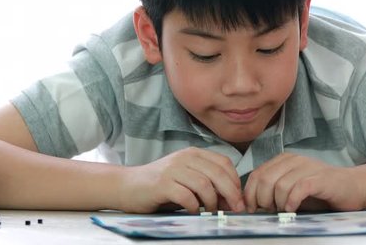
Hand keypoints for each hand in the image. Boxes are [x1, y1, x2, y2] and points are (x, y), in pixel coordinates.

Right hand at [118, 147, 244, 213]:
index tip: (238, 199)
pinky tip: (192, 211)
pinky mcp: (162, 184)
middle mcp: (183, 158)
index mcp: (192, 153)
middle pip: (217, 173)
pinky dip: (194, 207)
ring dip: (211, 202)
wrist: (127, 186)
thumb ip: (208, 184)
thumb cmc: (160, 185)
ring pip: (204, 185)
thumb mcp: (186, 179)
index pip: (224, 163)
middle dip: (230, 194)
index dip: (235, 182)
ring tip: (209, 211)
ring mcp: (172, 170)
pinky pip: (186, 196)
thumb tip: (232, 200)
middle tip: (234, 209)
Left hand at [243, 153, 364, 212]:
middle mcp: (293, 160)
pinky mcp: (320, 178)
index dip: (250, 194)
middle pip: (265, 179)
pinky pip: (299, 188)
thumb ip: (272, 192)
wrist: (353, 187)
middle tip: (269, 211)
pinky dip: (292, 201)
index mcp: (283, 160)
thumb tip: (251, 205)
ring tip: (283, 211)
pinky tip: (292, 209)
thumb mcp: (290, 189)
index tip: (252, 209)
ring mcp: (307, 167)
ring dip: (277, 202)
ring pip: (279, 185)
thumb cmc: (320, 192)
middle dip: (262, 199)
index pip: (257, 174)